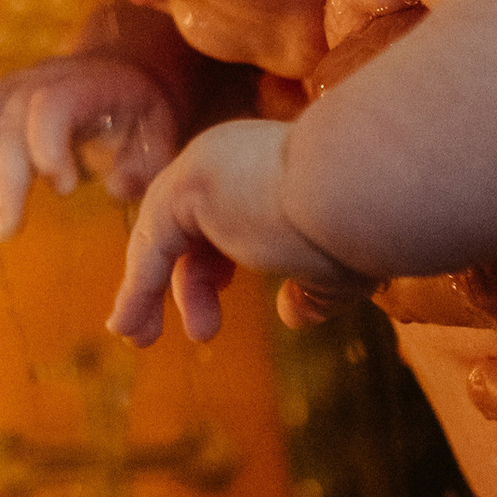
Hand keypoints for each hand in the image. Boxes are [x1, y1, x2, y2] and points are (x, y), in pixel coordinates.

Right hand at [0, 53, 183, 243]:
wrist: (115, 70)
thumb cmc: (137, 111)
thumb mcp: (157, 131)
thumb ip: (145, 162)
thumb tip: (119, 187)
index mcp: (82, 83)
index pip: (50, 104)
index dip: (48, 145)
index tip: (65, 189)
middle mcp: (35, 81)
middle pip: (3, 123)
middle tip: (4, 232)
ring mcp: (5, 93)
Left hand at [110, 121, 362, 346]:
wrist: (369, 190)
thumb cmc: (365, 228)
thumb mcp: (333, 267)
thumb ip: (310, 288)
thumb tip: (292, 316)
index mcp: (265, 167)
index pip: (221, 211)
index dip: (213, 253)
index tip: (219, 288)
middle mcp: (230, 158)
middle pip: (187, 222)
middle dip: (181, 276)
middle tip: (191, 326)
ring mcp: (207, 166)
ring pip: (163, 233)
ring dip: (146, 289)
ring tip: (137, 338)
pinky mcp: (190, 186)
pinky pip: (153, 244)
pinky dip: (137, 285)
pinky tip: (127, 324)